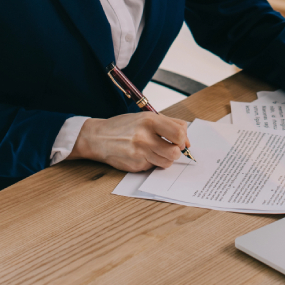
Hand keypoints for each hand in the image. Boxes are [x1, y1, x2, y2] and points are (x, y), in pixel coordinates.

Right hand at [69, 112, 190, 170]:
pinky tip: (142, 155)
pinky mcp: (136, 165)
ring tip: (156, 151)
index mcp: (150, 120)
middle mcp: (145, 137)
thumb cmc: (124, 126)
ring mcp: (140, 153)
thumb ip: (168, 125)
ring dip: (166, 158)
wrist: (98, 137)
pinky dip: (152, 162)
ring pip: (167, 162)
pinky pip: (153, 167)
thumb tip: (186, 141)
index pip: (179, 132)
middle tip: (170, 148)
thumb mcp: (145, 117)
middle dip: (176, 151)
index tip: (181, 141)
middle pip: (175, 151)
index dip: (183, 139)